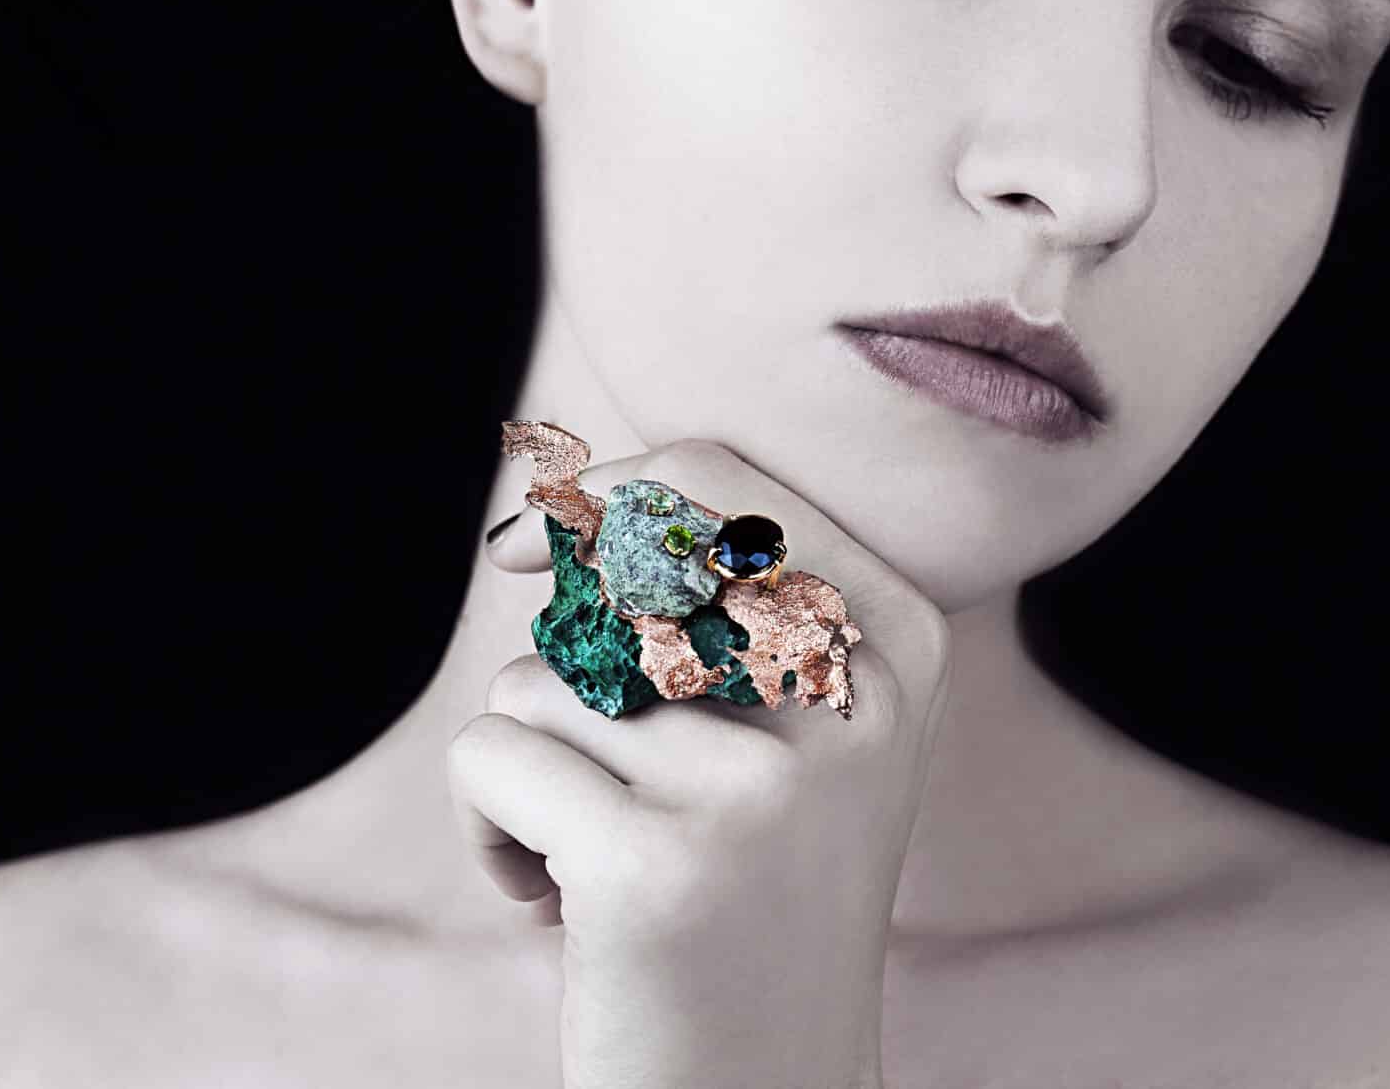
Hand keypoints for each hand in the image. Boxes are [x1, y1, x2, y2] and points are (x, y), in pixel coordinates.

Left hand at [448, 439, 953, 1088]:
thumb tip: (543, 523)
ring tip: (587, 855)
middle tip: (577, 753)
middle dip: (554, 647)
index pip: (720, 480)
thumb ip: (721, 614)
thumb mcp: (790, 739)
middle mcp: (850, 703)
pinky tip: (553, 908)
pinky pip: (490, 758)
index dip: (601, 493)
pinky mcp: (653, 863)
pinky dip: (487, 830)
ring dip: (525, 765)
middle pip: (618, 565)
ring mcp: (759, 785)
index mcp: (902, 646)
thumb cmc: (750, 898)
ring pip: (538, 675)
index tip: (516, 551)